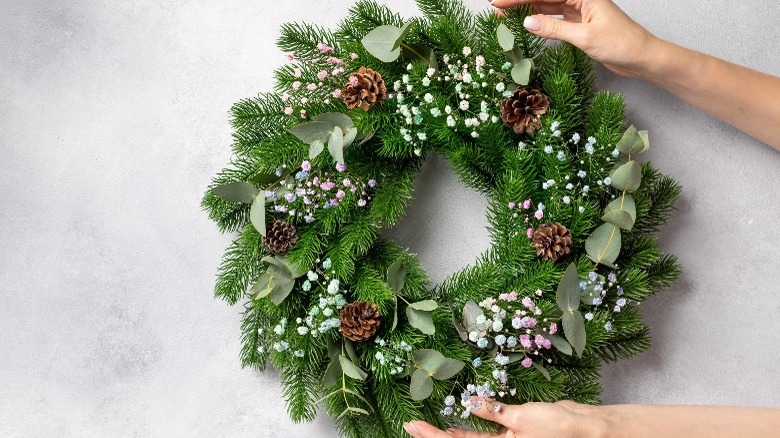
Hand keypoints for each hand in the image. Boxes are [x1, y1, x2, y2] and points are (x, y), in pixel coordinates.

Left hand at [402, 399, 602, 437]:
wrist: (584, 426)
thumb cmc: (557, 427)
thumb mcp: (522, 418)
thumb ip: (494, 412)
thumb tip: (469, 402)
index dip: (434, 435)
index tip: (413, 426)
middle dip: (434, 434)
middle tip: (409, 425)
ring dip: (449, 431)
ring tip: (425, 423)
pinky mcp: (512, 430)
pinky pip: (485, 428)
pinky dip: (472, 421)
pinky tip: (460, 411)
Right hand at [490, 0, 659, 77]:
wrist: (642, 58)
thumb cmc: (622, 43)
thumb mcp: (585, 36)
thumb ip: (555, 28)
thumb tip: (528, 22)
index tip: (499, 2)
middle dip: (519, 2)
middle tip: (496, 8)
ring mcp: (580, 11)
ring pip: (547, 6)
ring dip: (526, 10)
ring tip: (505, 17)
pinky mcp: (579, 24)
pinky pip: (554, 19)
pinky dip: (539, 21)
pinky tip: (525, 23)